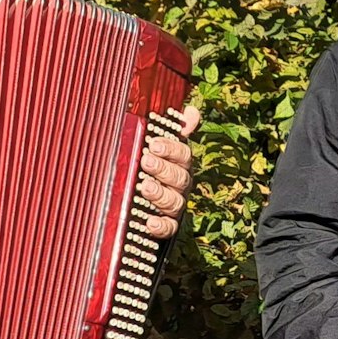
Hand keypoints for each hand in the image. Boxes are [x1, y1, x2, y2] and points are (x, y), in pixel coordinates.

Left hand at [137, 104, 201, 239]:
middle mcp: (180, 185)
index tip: (154, 143)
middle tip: (146, 161)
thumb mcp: (161, 148)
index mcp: (180, 164)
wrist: (146, 205)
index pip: (183, 154)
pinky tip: (148, 221)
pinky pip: (168, 227)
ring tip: (145, 188)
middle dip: (163, 169)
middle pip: (179, 177)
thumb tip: (192, 111)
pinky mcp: (167, 226)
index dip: (171, 148)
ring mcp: (175, 206)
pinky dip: (159, 225)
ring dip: (160, 194)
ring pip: (175, 201)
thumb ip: (175, 130)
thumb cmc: (154, 170)